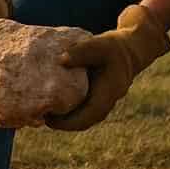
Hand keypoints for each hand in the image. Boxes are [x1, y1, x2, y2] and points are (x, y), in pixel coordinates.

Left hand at [47, 4, 169, 131]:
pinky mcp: (97, 98)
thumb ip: (81, 51)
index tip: (48, 119)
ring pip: (83, 118)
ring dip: (65, 119)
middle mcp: (106, 102)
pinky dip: (69, 111)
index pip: (87, 117)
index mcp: (108, 94)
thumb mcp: (99, 44)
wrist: (129, 50)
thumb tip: (61, 60)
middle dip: (62, 124)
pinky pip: (83, 110)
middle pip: (83, 122)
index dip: (67, 123)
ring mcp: (103, 102)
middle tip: (39, 117)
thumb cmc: (113, 47)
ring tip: (43, 112)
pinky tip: (52, 104)